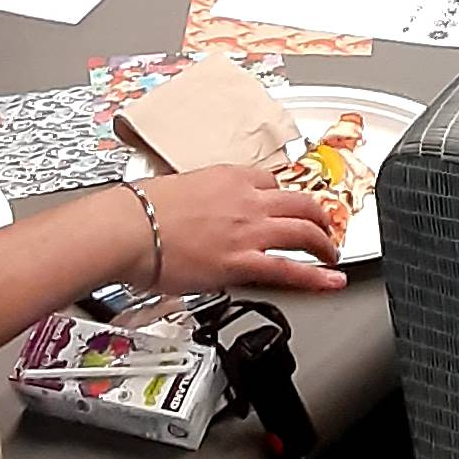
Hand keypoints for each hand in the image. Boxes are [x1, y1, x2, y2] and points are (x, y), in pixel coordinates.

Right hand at [131, 164, 346, 295]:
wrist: (127, 228)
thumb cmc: (138, 211)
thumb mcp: (175, 189)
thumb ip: (197, 200)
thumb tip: (195, 213)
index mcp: (228, 177)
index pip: (271, 181)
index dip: (283, 197)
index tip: (286, 207)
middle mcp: (246, 199)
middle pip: (300, 202)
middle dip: (318, 216)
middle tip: (324, 228)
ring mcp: (247, 230)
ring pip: (304, 231)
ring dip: (324, 243)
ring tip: (331, 254)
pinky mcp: (241, 262)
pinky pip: (290, 269)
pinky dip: (317, 277)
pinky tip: (331, 281)